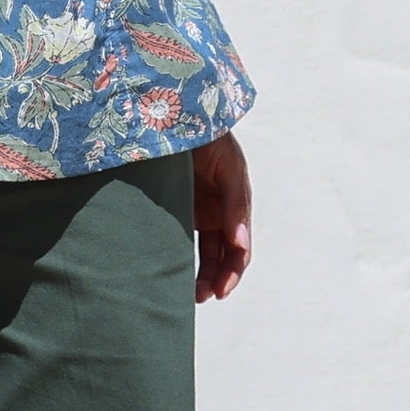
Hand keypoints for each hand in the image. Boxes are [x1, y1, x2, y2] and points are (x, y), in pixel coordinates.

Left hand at [190, 130, 251, 302]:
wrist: (179, 113)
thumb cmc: (212, 138)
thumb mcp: (231, 167)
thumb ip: (236, 204)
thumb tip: (241, 245)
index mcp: (235, 208)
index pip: (238, 250)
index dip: (232, 272)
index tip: (220, 291)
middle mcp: (217, 214)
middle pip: (220, 257)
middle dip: (214, 280)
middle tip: (200, 297)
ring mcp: (195, 210)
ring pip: (199, 252)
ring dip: (197, 274)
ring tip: (185, 294)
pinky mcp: (173, 205)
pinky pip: (176, 236)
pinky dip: (176, 255)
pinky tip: (169, 271)